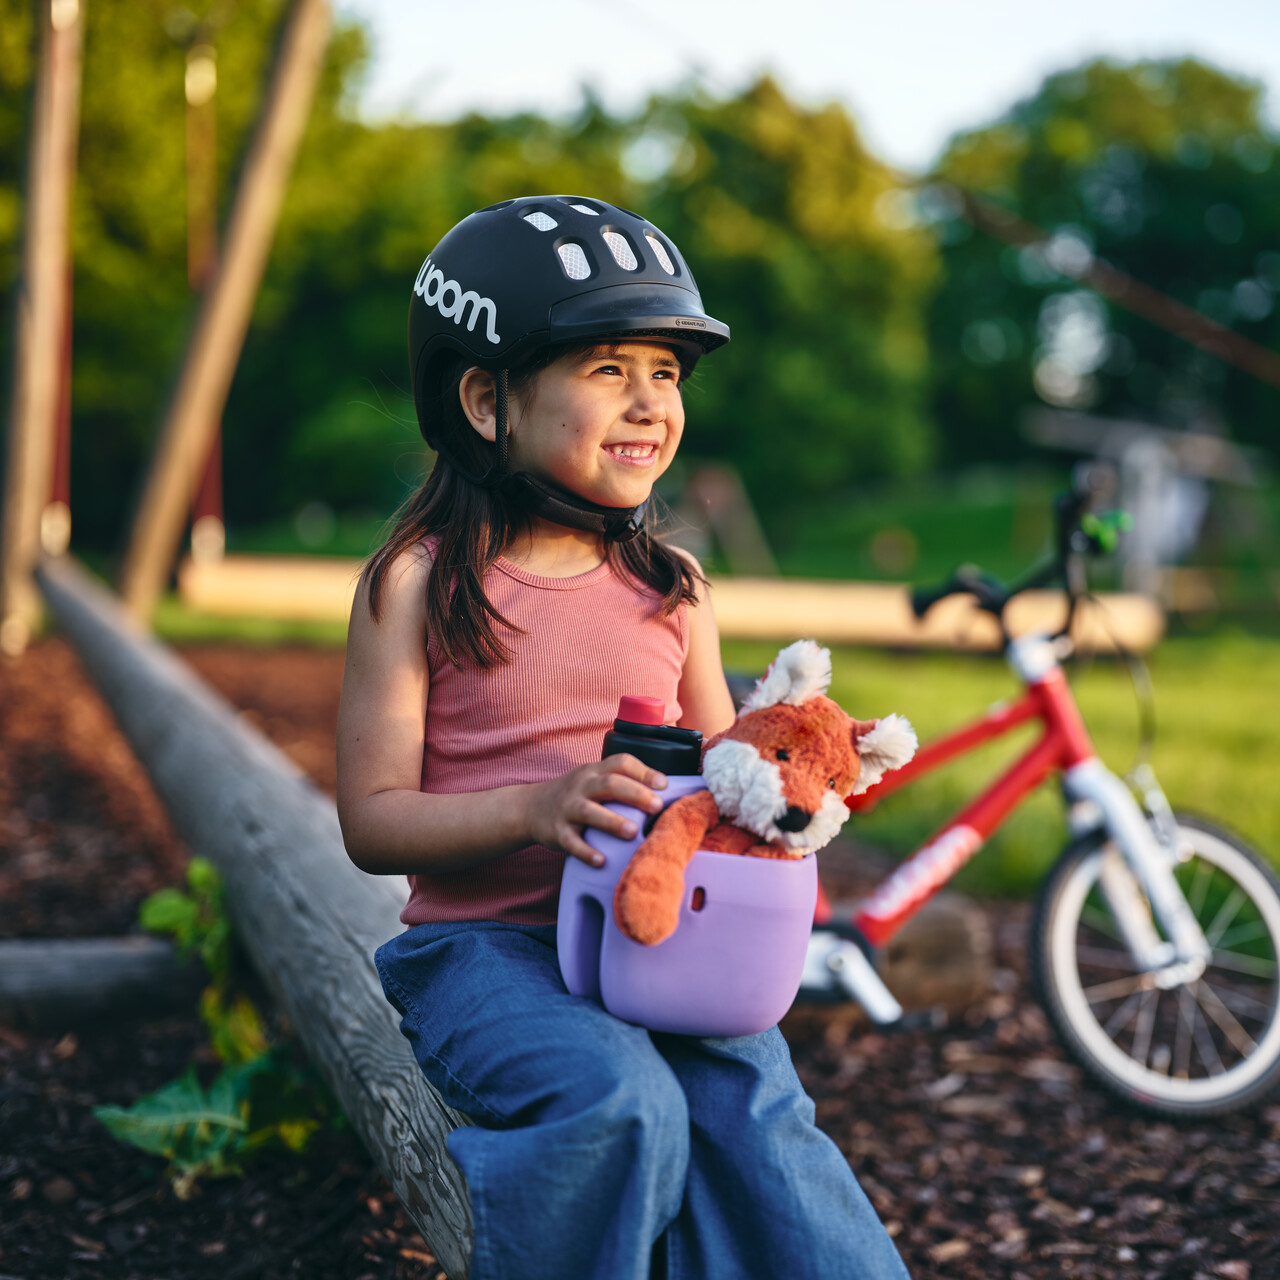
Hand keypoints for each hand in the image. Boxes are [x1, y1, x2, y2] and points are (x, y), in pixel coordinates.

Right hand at [528, 754, 667, 865]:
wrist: (530, 807)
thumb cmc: (574, 795)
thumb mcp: (592, 780)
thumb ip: (619, 782)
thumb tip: (663, 794)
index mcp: (594, 771)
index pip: (620, 763)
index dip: (643, 771)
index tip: (663, 784)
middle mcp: (581, 786)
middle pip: (609, 784)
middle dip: (635, 794)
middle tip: (656, 806)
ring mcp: (567, 808)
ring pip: (589, 812)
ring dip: (612, 821)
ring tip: (633, 832)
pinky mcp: (557, 832)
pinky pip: (571, 842)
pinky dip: (586, 851)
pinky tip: (602, 861)